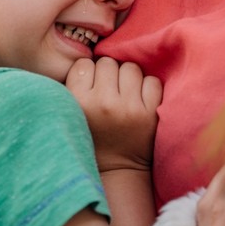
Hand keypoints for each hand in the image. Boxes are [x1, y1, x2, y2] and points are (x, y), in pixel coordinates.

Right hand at [66, 57, 161, 172]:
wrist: (118, 170)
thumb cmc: (92, 137)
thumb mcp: (72, 113)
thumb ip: (76, 86)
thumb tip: (92, 55)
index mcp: (78, 102)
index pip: (85, 64)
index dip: (90, 74)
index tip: (92, 88)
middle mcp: (103, 103)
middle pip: (108, 63)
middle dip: (109, 75)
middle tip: (110, 92)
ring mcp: (129, 108)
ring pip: (131, 68)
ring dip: (129, 78)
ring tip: (125, 95)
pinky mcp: (151, 113)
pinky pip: (152, 81)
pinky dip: (147, 89)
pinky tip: (140, 101)